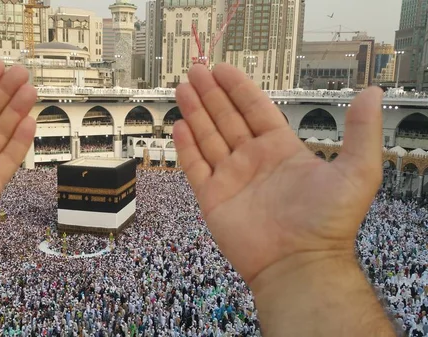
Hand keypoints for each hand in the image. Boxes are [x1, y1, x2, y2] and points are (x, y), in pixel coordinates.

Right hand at [173, 64, 382, 284]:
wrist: (299, 264)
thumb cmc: (329, 221)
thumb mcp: (357, 171)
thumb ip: (362, 130)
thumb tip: (371, 92)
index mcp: (281, 149)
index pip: (255, 110)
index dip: (238, 88)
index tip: (222, 69)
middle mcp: (253, 160)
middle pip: (227, 118)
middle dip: (211, 94)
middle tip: (196, 70)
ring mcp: (231, 178)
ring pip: (208, 137)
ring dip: (195, 112)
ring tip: (183, 87)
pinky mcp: (212, 198)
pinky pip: (195, 167)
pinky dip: (186, 147)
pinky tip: (179, 125)